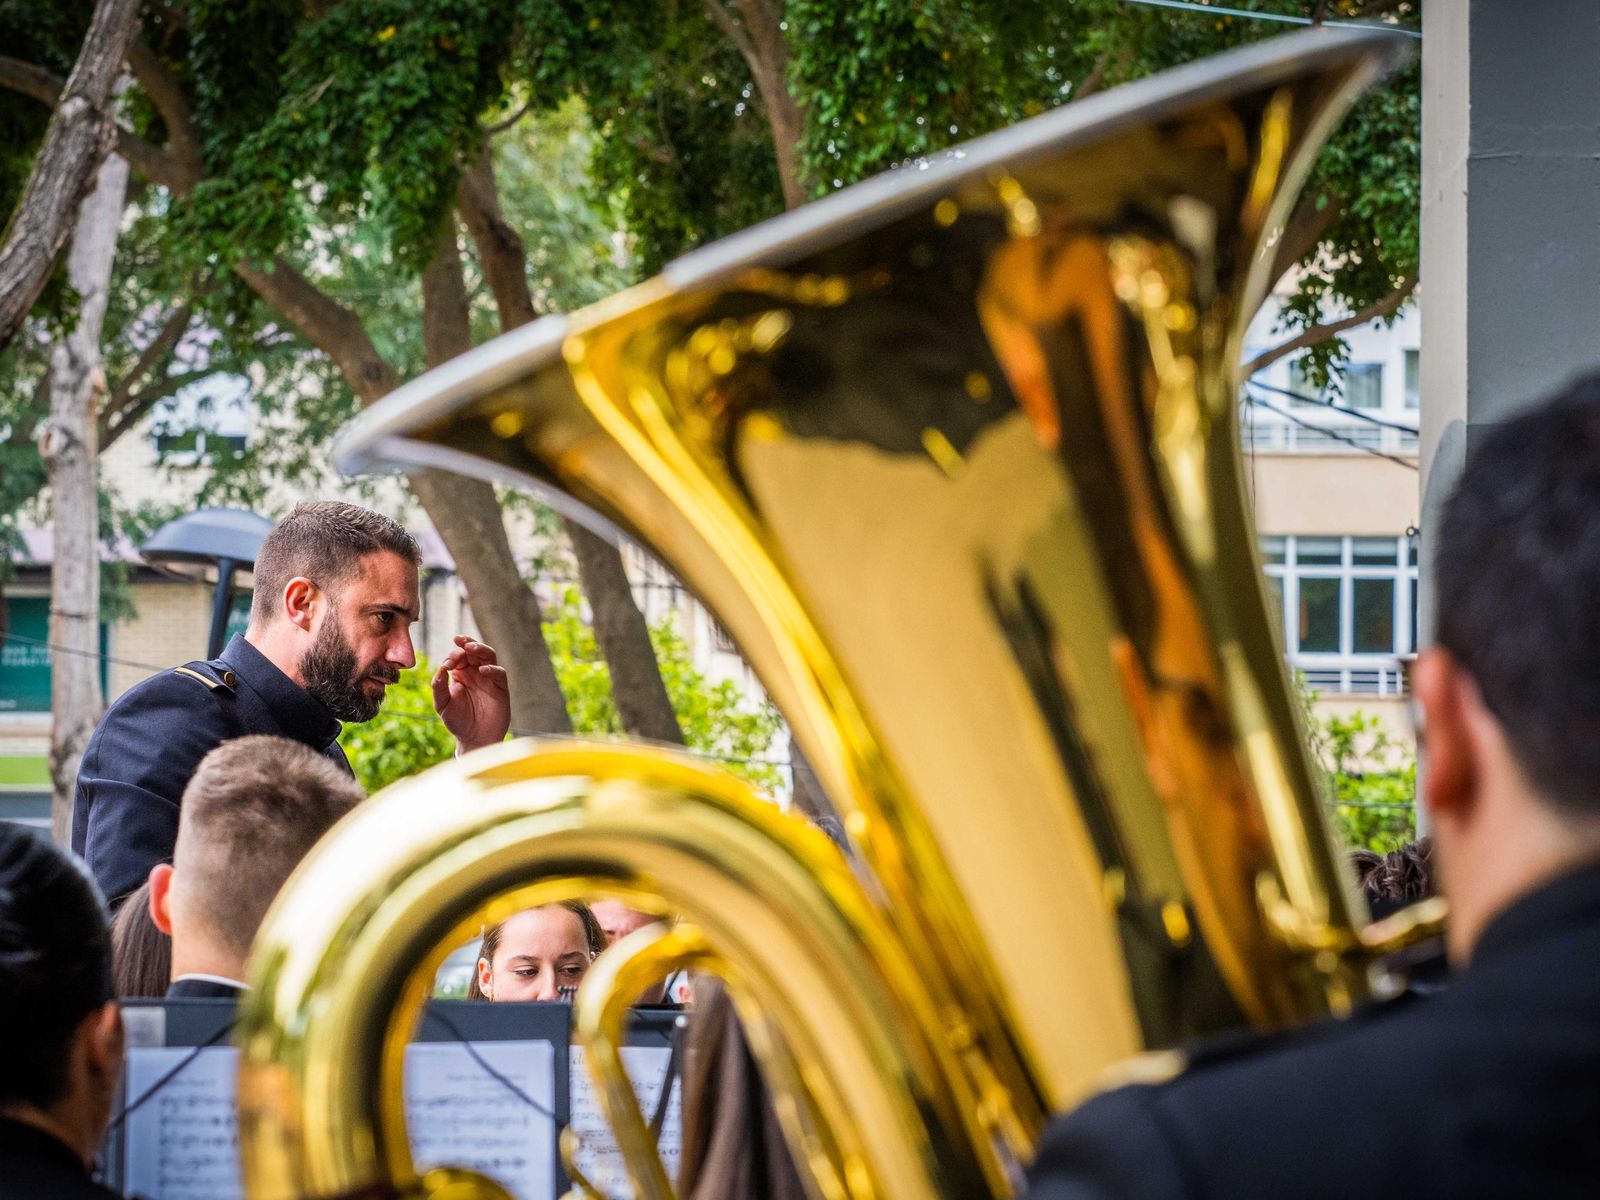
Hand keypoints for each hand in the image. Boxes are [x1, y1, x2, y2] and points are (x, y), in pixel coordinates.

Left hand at [432, 636, 510, 753]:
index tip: (446, 665)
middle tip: (459, 640)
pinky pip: (499, 673)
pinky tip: (482, 670)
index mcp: (460, 674)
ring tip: (470, 647)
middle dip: (467, 643)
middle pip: (474, 650)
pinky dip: (492, 669)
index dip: (452, 655)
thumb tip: (440, 669)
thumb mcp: (442, 705)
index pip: (458, 656)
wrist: (474, 739)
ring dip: (480, 649)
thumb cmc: (457, 722)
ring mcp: (489, 679)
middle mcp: (475, 673)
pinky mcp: (501, 688)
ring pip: (488, 656)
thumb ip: (439, 687)